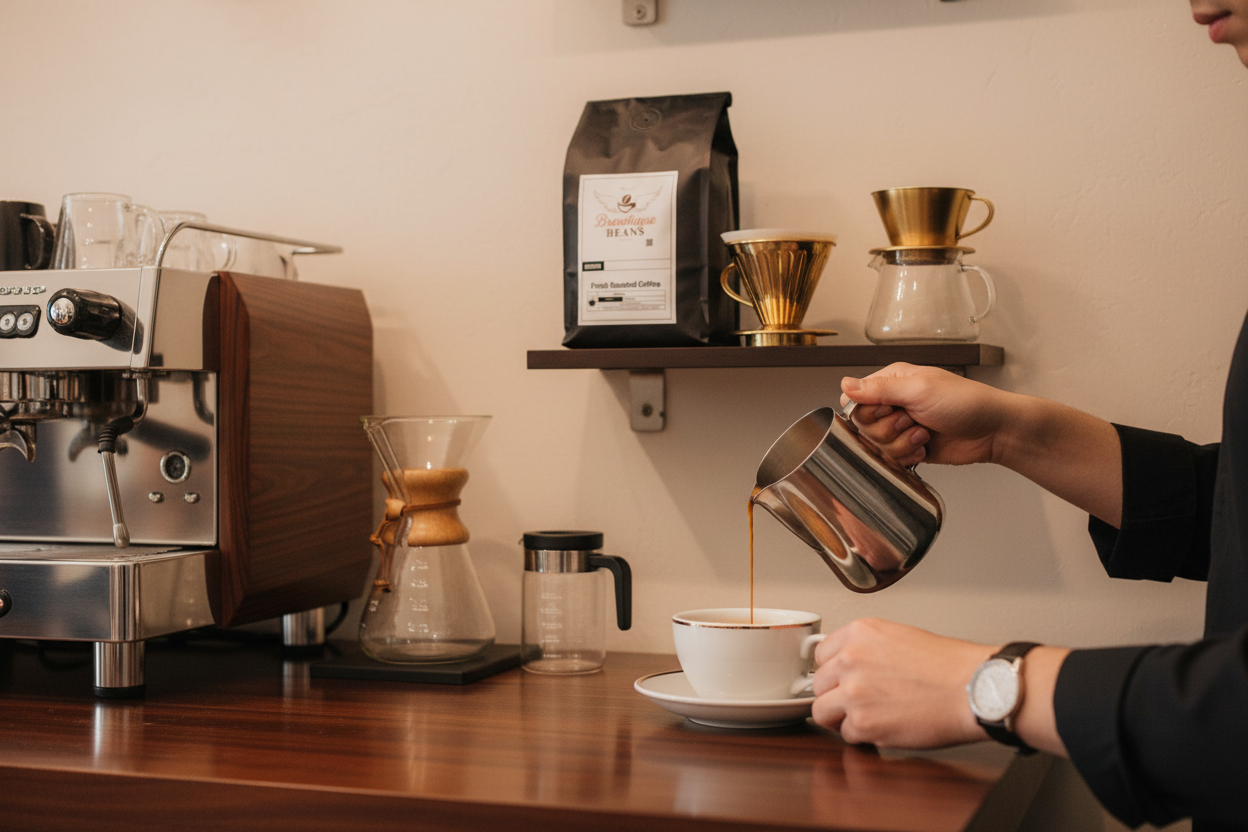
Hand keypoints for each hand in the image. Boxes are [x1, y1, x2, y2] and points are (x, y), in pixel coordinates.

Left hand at [810, 618, 990, 748]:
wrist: (973, 688)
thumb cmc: (948, 666)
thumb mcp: (899, 636)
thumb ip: (866, 647)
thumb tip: (846, 664)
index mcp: (859, 633)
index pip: (821, 654)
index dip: (833, 671)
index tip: (841, 680)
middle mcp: (850, 659)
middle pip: (817, 684)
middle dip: (834, 695)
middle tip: (856, 702)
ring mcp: (853, 692)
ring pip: (821, 711)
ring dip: (841, 718)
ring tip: (865, 718)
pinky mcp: (864, 723)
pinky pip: (846, 734)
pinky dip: (862, 736)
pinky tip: (884, 728)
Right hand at [839, 363, 1010, 468]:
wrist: (993, 430)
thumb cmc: (965, 402)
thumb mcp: (918, 390)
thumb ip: (879, 389)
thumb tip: (844, 384)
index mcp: (892, 382)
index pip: (854, 400)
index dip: (866, 412)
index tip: (889, 410)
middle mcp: (893, 403)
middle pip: (863, 426)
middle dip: (887, 429)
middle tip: (911, 420)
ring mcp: (901, 427)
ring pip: (876, 445)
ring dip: (901, 443)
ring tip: (924, 433)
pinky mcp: (909, 447)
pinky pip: (891, 459)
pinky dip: (908, 456)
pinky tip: (925, 447)